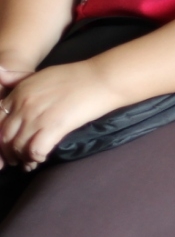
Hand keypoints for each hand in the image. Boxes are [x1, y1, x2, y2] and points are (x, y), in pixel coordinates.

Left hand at [0, 62, 122, 168]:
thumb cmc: (77, 76)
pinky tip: (42, 158)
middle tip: (17, 158)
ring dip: (23, 158)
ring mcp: (37, 116)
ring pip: (18, 146)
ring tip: (30, 162)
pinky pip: (35, 150)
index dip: (1, 135)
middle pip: (4, 136)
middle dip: (8, 151)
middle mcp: (23, 105)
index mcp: (19, 92)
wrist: (102, 79)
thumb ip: (19, 79)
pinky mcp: (54, 127)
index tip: (9, 143)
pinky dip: (36, 157)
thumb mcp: (42, 74)